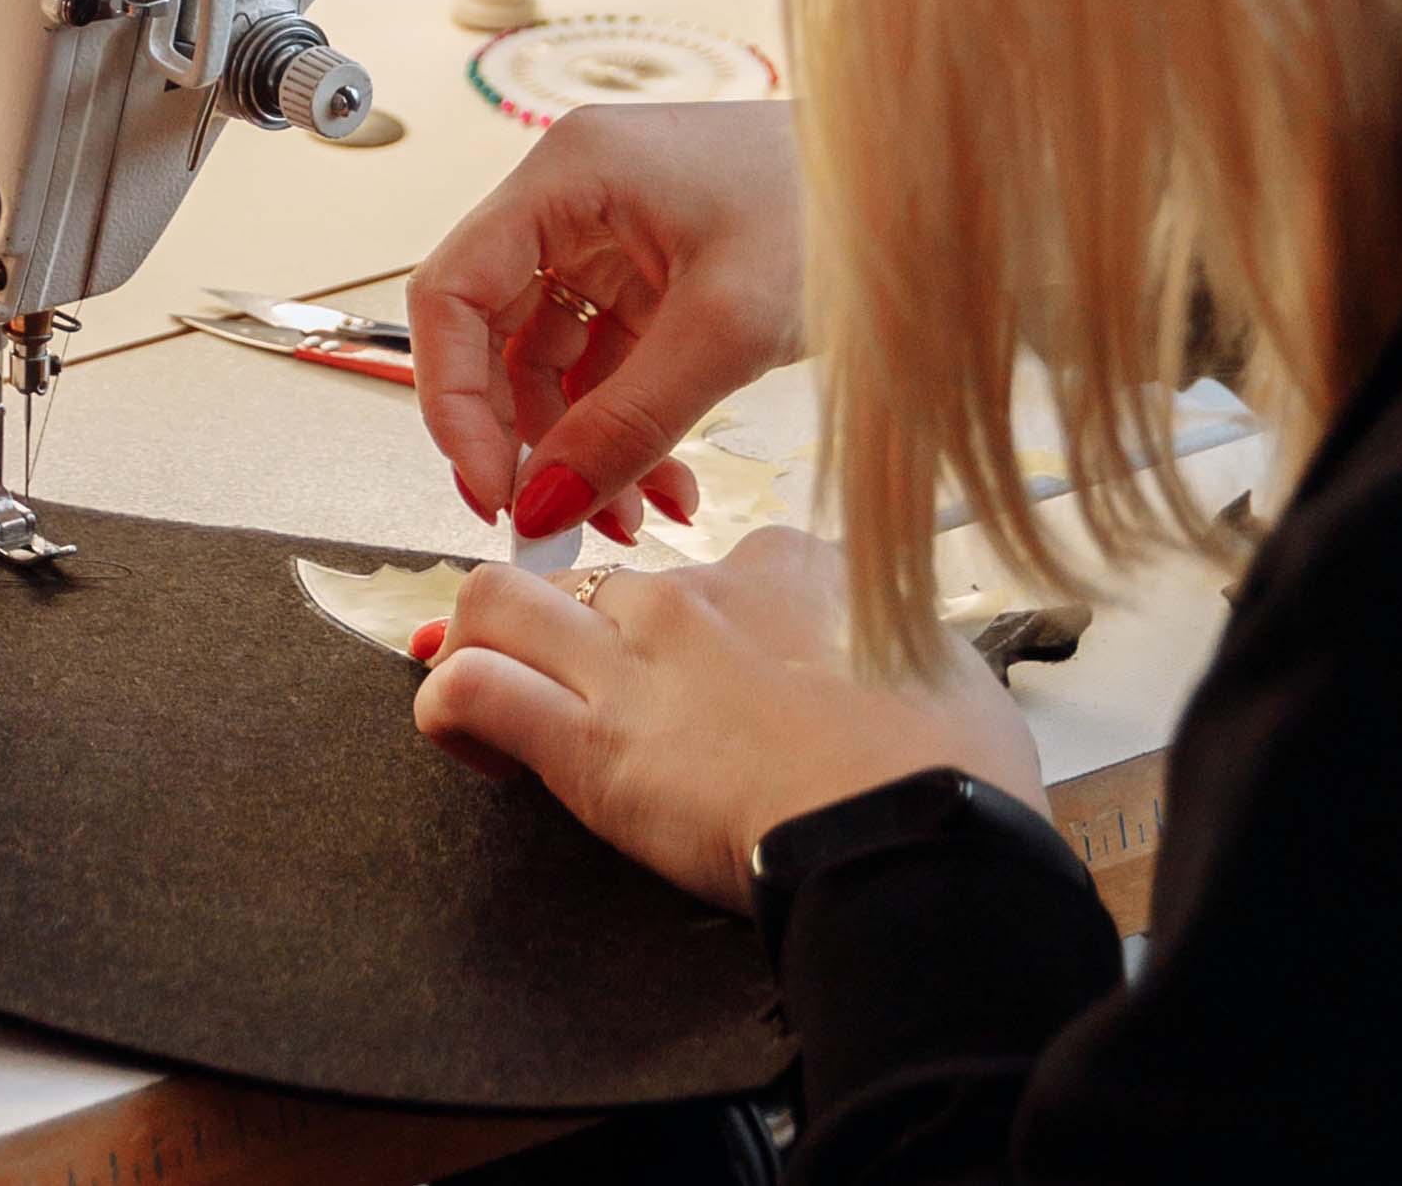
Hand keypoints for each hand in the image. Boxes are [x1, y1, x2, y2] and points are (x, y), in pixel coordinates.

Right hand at [410, 101, 802, 544]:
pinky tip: (666, 486)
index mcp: (569, 174)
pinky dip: (625, 432)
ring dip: (580, 450)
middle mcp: (575, 201)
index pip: (451, 292)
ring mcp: (611, 240)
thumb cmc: (844, 202)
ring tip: (636, 518)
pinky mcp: (651, 279)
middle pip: (493, 337)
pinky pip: (607, 370)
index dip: (452, 400)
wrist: (928, 181)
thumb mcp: (728, 328)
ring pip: (550, 367)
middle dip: (522, 440)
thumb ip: (628, 424)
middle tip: (552, 520)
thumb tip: (544, 505)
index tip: (491, 486)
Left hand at [411, 527, 1042, 908]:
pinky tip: (480, 747)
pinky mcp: (588, 739)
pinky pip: (471, 689)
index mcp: (790, 568)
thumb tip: (886, 667)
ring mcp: (634, 659)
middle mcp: (698, 592)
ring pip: (500, 599)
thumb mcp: (943, 671)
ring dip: (482, 643)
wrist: (918, 838)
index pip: (708, 563)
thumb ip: (892, 647)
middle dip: (571, 628)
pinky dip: (451, 712)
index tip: (706, 678)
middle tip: (578, 687)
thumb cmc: (951, 776)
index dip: (694, 622)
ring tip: (501, 701)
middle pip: (594, 578)